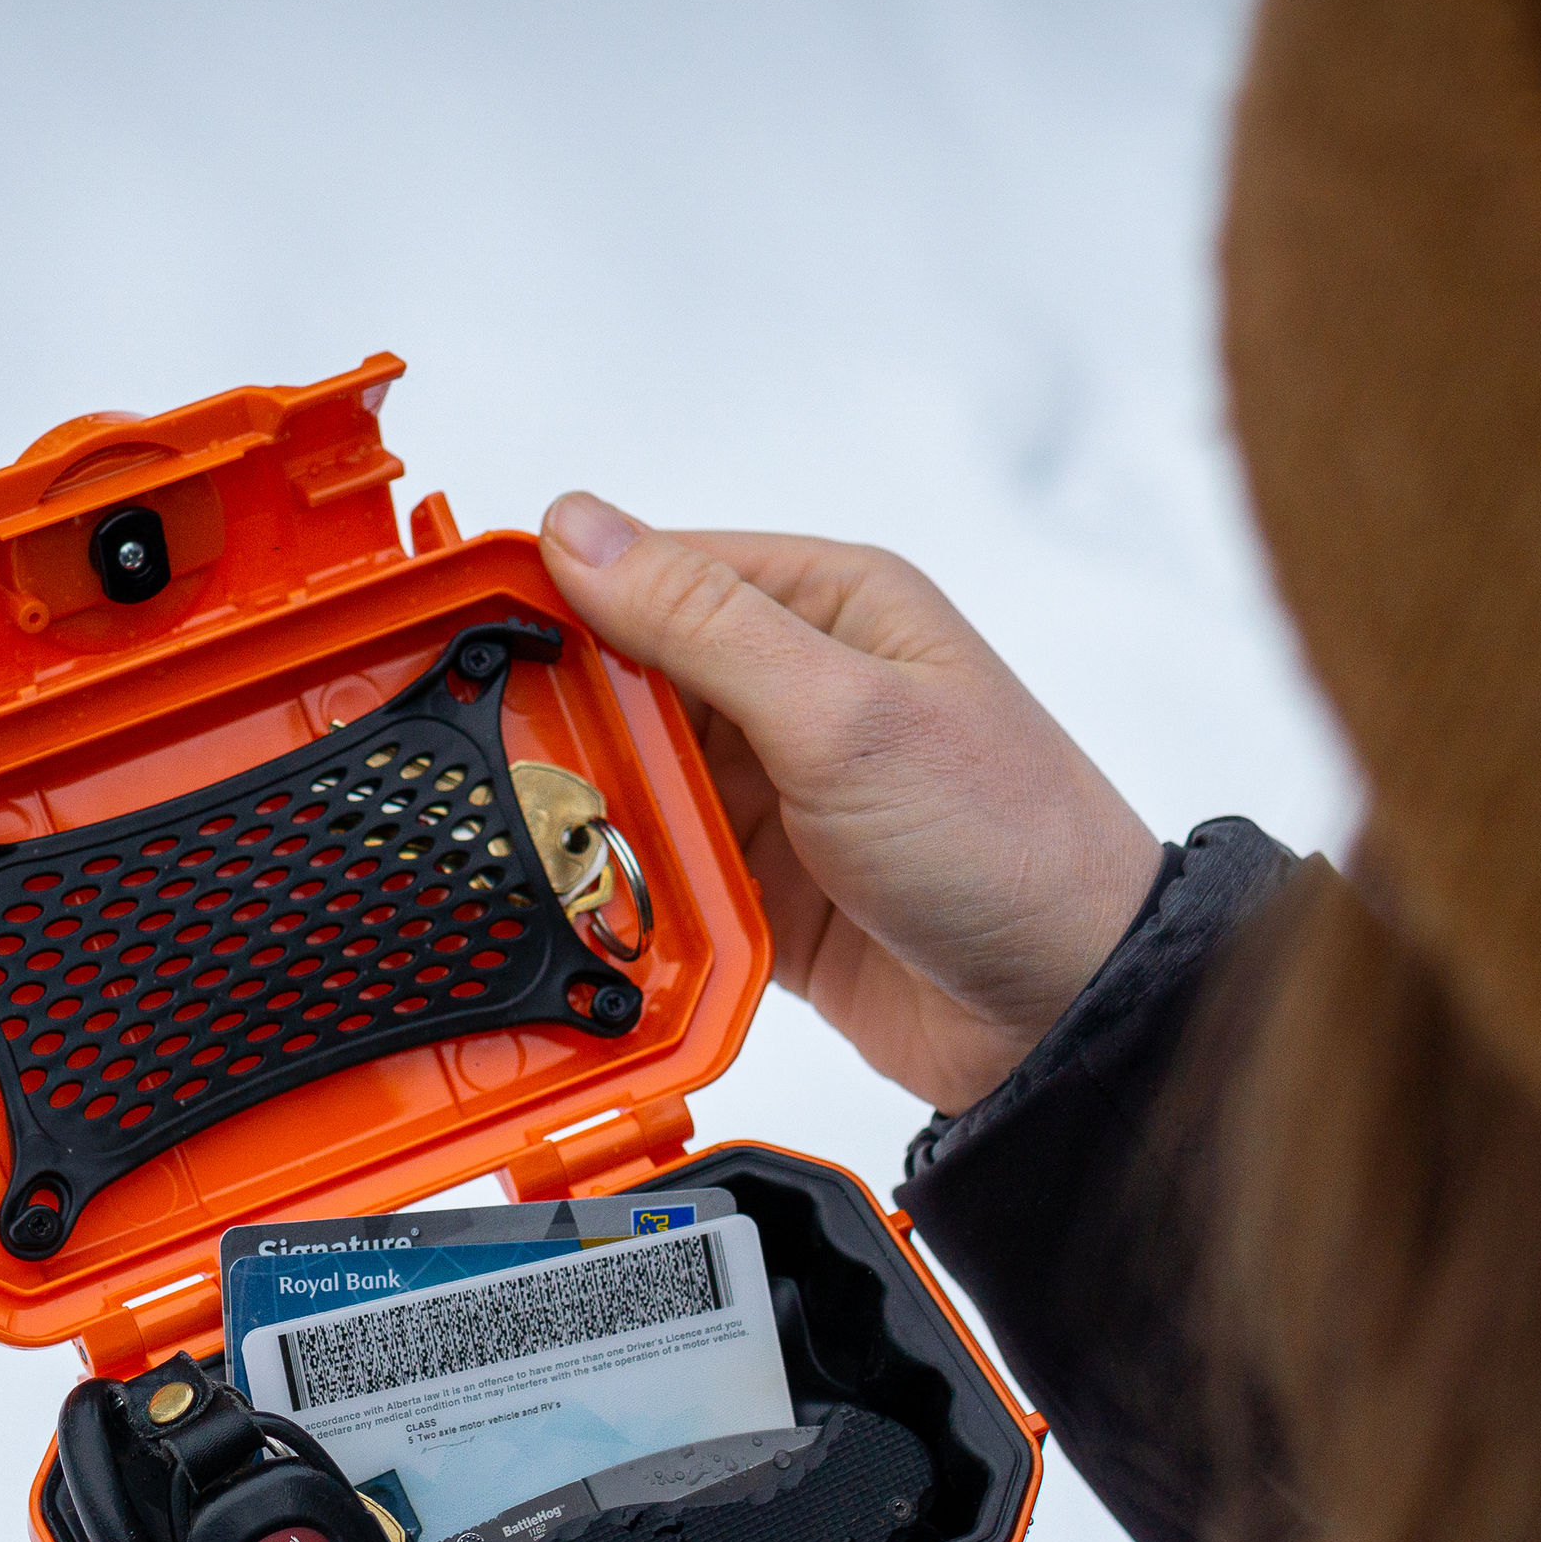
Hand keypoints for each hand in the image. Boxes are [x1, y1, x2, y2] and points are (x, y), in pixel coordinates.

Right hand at [540, 494, 1161, 1115]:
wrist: (1067, 1013)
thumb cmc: (1005, 843)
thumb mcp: (842, 712)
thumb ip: (702, 622)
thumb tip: (580, 528)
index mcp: (832, 605)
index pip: (660, 569)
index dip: (563, 598)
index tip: (472, 635)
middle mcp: (803, 686)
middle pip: (635, 679)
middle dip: (571, 723)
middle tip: (504, 762)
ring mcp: (783, 787)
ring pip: (640, 779)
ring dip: (598, 813)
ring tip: (545, 843)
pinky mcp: (767, 881)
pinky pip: (665, 867)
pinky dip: (633, 885)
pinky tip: (598, 902)